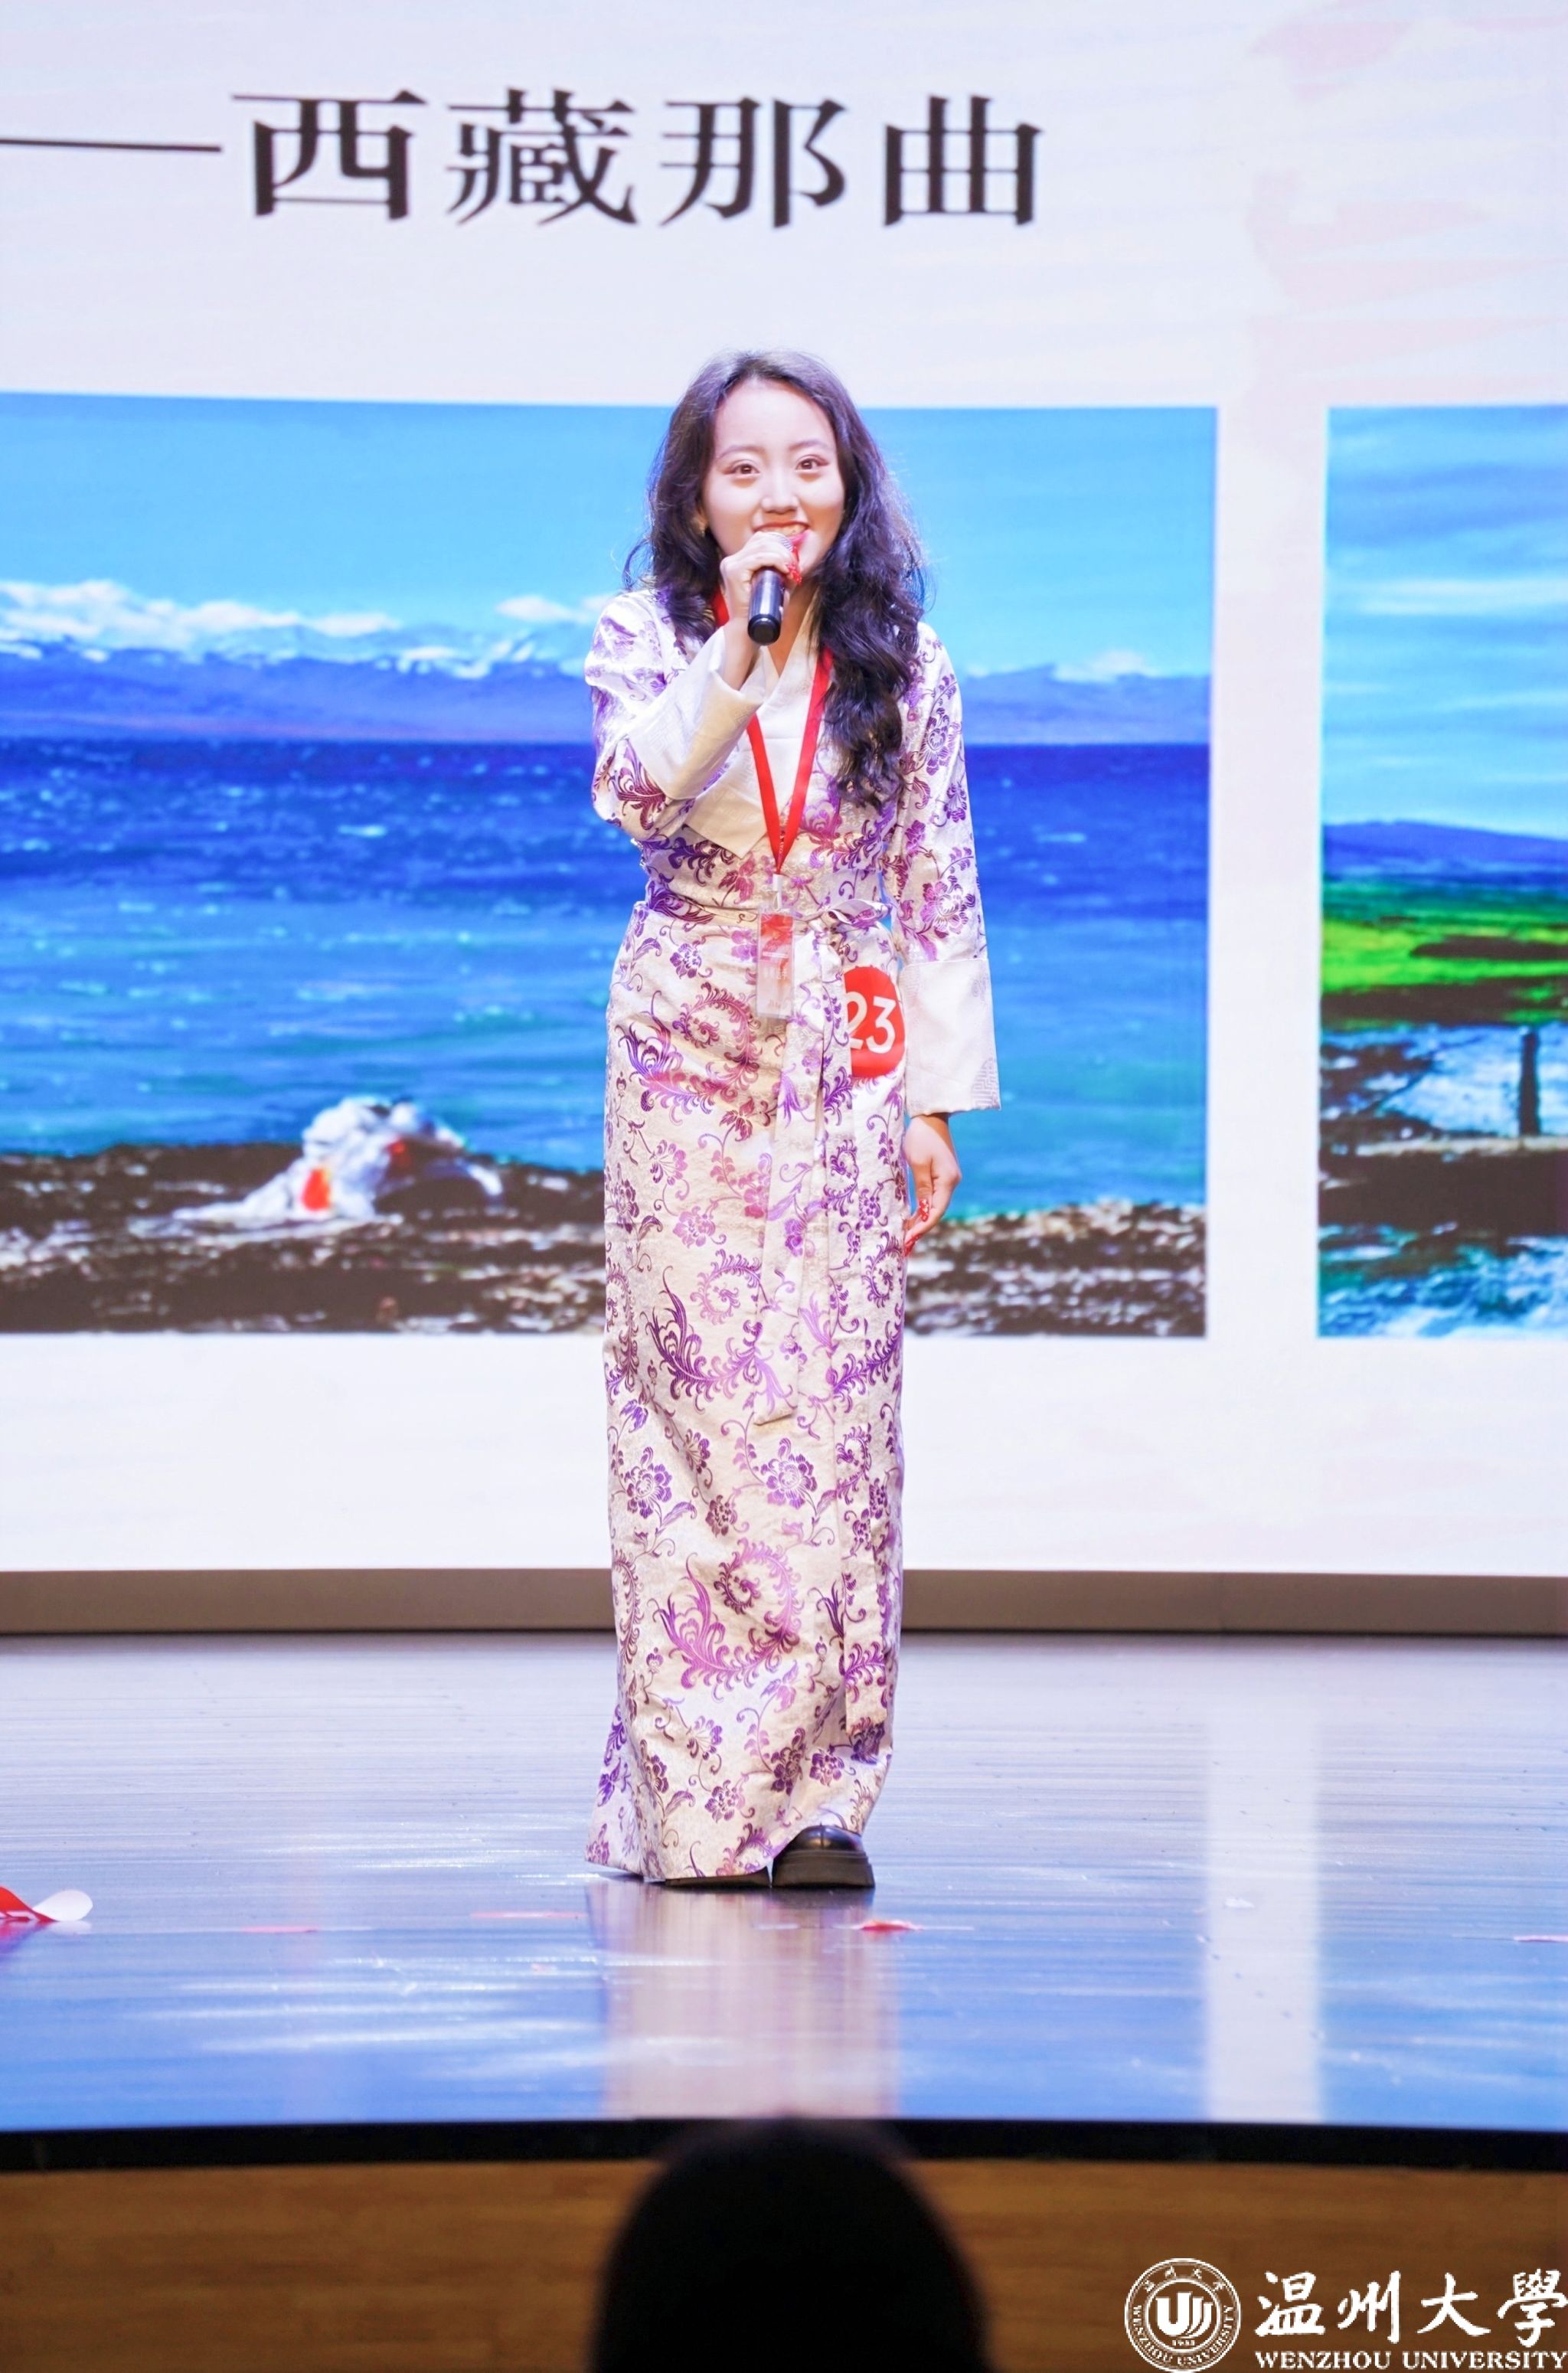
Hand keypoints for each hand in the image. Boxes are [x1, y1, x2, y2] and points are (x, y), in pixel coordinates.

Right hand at [716, 527, 804, 685]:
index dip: (780, 544)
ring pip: (762, 547)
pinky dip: (776, 561)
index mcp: (738, 561)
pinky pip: (759, 558)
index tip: (793, 561)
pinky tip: (785, 570)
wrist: (749, 630)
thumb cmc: (762, 611)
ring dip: (782, 556)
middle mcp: (731, 560)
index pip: (761, 540)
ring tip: (791, 570)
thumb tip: (797, 561)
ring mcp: (731, 565)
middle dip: (784, 550)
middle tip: (795, 567)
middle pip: (762, 540)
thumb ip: (782, 572)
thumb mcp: (774, 586)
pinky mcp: (734, 572)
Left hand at [902, 1114, 958, 1254]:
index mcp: (948, 1181)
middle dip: (921, 1228)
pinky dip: (923, 1209)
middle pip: (936, 1211)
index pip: (935, 1212)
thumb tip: (923, 1212)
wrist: (931, 1117)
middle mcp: (952, 1182)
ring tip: (906, 1235)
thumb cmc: (921, 1137)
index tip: (908, 1239)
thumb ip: (922, 1188)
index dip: (922, 1227)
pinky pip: (933, 1197)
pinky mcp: (942, 1175)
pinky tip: (913, 1218)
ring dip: (921, 1220)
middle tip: (904, 1243)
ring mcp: (948, 1179)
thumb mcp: (918, 1163)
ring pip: (935, 1206)